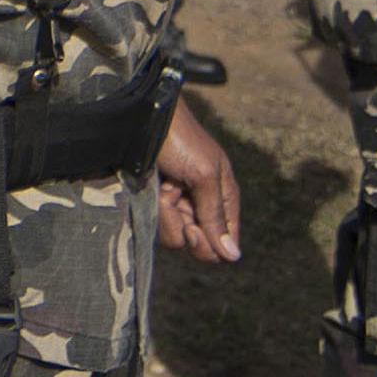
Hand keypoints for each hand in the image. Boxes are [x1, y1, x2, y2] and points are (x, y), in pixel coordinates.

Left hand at [154, 97, 242, 263]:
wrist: (143, 120)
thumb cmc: (180, 140)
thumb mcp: (204, 175)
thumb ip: (215, 216)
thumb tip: (232, 256)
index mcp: (224, 198)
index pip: (226, 241)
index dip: (211, 245)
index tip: (195, 229)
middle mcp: (203, 206)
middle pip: (201, 246)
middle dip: (187, 232)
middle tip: (176, 206)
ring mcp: (178, 206)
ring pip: (177, 238)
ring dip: (167, 217)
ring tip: (163, 189)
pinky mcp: (157, 204)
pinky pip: (159, 225)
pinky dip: (155, 211)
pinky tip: (154, 190)